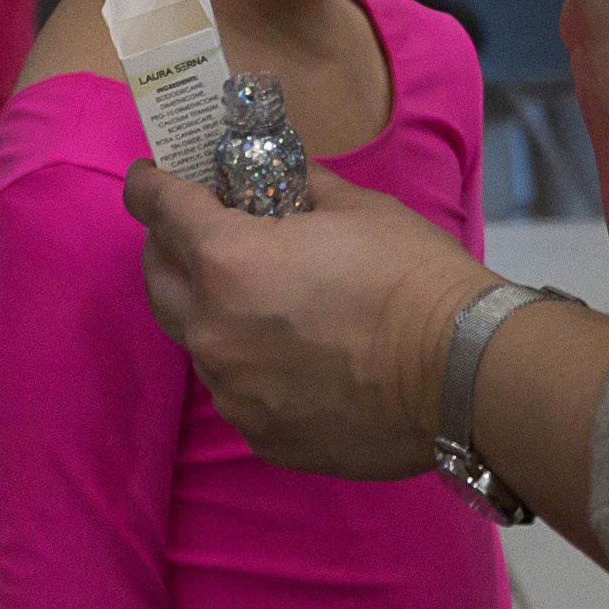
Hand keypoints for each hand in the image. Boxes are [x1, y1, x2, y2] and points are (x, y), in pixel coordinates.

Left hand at [124, 160, 500, 477]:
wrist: (460, 370)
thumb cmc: (410, 275)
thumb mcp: (356, 207)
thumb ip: (302, 188)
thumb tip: (283, 177)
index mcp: (227, 260)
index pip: (159, 209)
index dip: (149, 184)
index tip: (148, 175)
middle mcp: (211, 328)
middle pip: (156, 277)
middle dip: (168, 244)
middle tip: (197, 227)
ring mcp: (231, 389)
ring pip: (194, 336)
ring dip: (209, 306)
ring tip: (259, 294)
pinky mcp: (260, 433)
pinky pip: (233, 385)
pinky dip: (247, 359)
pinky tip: (290, 350)